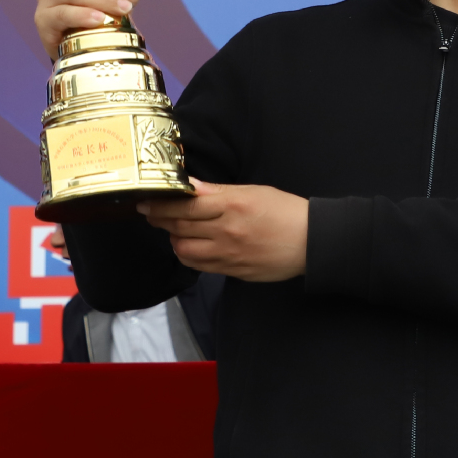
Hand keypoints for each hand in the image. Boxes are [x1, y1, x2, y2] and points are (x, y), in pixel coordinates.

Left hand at [139, 179, 308, 281]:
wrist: (311, 242)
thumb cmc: (284, 211)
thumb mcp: (253, 192)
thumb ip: (218, 191)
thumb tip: (190, 186)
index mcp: (233, 205)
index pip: (186, 204)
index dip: (161, 203)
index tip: (146, 199)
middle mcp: (227, 231)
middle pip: (180, 226)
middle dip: (159, 219)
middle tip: (148, 212)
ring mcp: (229, 254)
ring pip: (185, 250)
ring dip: (173, 239)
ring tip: (172, 229)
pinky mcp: (232, 272)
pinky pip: (200, 266)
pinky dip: (189, 255)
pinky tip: (190, 246)